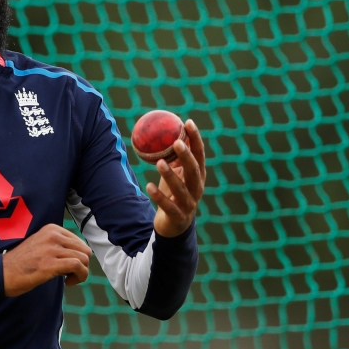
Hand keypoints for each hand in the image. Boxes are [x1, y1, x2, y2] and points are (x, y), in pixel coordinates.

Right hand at [2, 224, 91, 296]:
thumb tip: (80, 254)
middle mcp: (52, 235)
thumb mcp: (40, 245)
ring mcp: (51, 249)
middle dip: (82, 265)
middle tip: (70, 274)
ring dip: (81, 273)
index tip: (68, 266)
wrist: (2, 274)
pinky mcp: (51, 264)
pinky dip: (79, 277)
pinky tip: (68, 283)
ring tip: (68, 279)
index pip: (79, 242)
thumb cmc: (21, 264)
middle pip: (84, 250)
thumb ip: (58, 245)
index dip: (78, 256)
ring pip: (83, 259)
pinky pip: (78, 266)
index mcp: (51, 229)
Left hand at [146, 118, 206, 237]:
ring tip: (159, 162)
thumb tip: (167, 131)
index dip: (196, 139)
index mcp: (198, 176)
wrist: (174, 225)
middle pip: (194, 170)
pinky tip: (149, 186)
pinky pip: (167, 205)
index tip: (188, 123)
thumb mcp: (176, 174)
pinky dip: (159, 196)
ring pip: (181, 188)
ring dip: (170, 175)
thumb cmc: (174, 194)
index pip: (200, 154)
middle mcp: (197, 188)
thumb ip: (175, 157)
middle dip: (187, 156)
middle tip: (177, 142)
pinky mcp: (178, 216)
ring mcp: (189, 203)